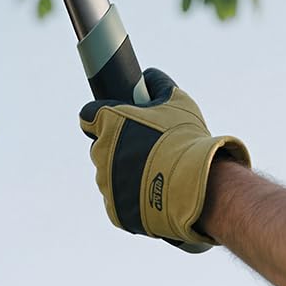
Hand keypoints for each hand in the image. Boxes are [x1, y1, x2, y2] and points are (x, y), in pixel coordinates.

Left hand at [79, 69, 249, 249]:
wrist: (196, 184)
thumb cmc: (185, 138)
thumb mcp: (177, 100)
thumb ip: (158, 83)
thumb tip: (148, 76)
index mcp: (110, 123)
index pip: (89, 115)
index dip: (102, 115)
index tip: (115, 118)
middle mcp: (101, 153)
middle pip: (101, 146)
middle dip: (118, 145)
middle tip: (146, 146)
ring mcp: (106, 184)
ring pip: (109, 173)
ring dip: (124, 171)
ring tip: (155, 171)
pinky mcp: (114, 210)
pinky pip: (119, 198)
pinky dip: (131, 196)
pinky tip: (153, 192)